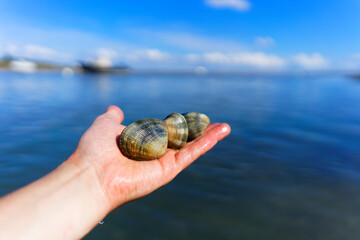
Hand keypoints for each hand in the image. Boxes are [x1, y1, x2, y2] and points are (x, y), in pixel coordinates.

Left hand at [70, 106, 230, 209]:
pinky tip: (219, 132)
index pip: (165, 131)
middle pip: (182, 140)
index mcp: (142, 142)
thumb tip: (115, 109)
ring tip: (225, 127)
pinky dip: (206, 143)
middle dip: (198, 131)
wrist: (91, 173)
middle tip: (213, 123)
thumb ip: (112, 118)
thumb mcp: (104, 125)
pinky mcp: (168, 170)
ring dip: (209, 136)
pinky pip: (190, 154)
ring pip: (190, 147)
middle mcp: (154, 153)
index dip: (178, 123)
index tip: (190, 117)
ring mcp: (162, 163)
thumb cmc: (94, 150)